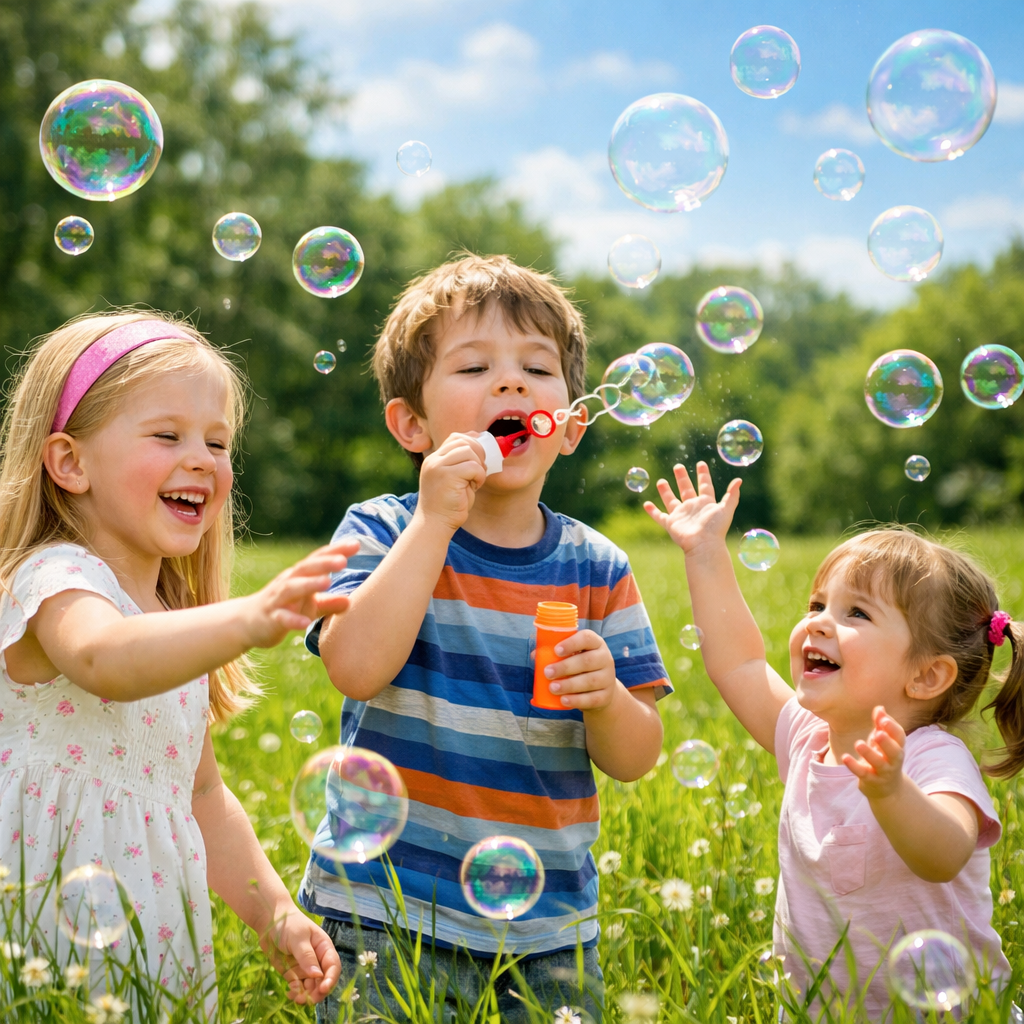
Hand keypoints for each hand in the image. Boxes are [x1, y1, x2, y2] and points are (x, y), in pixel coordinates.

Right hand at [241, 541, 359, 647]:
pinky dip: (293, 620)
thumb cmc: (284, 608)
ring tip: (327, 582)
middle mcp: (288, 582)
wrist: (247, 623)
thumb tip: (351, 601)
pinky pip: (281, 618)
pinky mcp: (270, 618)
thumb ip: (329, 602)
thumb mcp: (309, 605)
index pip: (318, 559)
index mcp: (299, 576)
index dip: (335, 550)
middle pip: (305, 569)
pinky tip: (305, 623)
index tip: (356, 544)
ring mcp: (277, 600)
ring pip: (292, 589)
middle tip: (343, 560)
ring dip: (309, 584)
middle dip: (324, 563)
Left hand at [260, 907, 340, 1004]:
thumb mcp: (298, 938)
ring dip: (306, 995)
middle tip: (308, 999)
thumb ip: (307, 956)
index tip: (323, 989)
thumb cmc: (288, 924)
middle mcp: (317, 960)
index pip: (333, 966)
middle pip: (323, 980)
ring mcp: (305, 968)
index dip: (331, 978)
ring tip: (296, 997)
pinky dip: (296, 993)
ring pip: (311, 987)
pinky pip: (298, 987)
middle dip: (318, 992)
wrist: (269, 921)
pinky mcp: (293, 973)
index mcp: (323, 947)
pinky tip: (290, 992)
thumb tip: (317, 975)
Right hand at [417, 432, 487, 532]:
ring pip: (468, 451)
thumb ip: (463, 464)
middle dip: (479, 452)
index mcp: (434, 460)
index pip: (455, 438)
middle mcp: (434, 460)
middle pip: (463, 441)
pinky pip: (472, 466)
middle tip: (482, 469)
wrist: (435, 524)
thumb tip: (484, 449)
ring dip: (479, 465)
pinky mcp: (446, 476)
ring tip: (476, 480)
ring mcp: (438, 467)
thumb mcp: (454, 480)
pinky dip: (479, 475)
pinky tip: (475, 486)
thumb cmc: (448, 506)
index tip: (482, 454)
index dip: (472, 441)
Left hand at [545, 630, 617, 710]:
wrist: (601, 690)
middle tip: (547, 672)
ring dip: (569, 684)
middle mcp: (605, 658)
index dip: (572, 643)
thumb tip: (535, 654)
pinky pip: (592, 698)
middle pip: (587, 661)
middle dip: (565, 667)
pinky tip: (563, 700)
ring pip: (589, 681)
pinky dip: (576, 700)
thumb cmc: (581, 668)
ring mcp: (608, 678)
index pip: (587, 638)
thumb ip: (554, 653)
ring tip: (552, 687)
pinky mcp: (606, 696)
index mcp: (596, 643)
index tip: (556, 650)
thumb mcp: (572, 657)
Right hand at [643, 462, 740, 555]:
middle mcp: (692, 507)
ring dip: (666, 491)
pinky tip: (646, 504)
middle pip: (686, 489)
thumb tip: (739, 480)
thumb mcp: (726, 509)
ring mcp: (681, 515)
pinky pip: (659, 516)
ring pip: (671, 500)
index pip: (704, 485)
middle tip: (678, 466)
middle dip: (682, 478)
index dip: (703, 475)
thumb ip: (732, 495)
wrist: (704, 544)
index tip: (701, 463)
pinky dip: (652, 511)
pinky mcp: (671, 524)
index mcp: (706, 503)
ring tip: (661, 481)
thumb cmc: (715, 528)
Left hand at [842, 705, 906, 799]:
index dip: (892, 727)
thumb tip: (879, 708)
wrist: (887, 789)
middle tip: (878, 732)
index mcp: (897, 747)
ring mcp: (883, 772)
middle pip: (894, 752)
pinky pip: (863, 773)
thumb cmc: (883, 757)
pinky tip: (845, 757)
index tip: (882, 718)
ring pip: (878, 764)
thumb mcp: (882, 742)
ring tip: (858, 744)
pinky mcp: (871, 781)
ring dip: (869, 754)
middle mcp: (893, 761)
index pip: (899, 737)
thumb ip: (880, 725)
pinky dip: (854, 766)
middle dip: (887, 742)